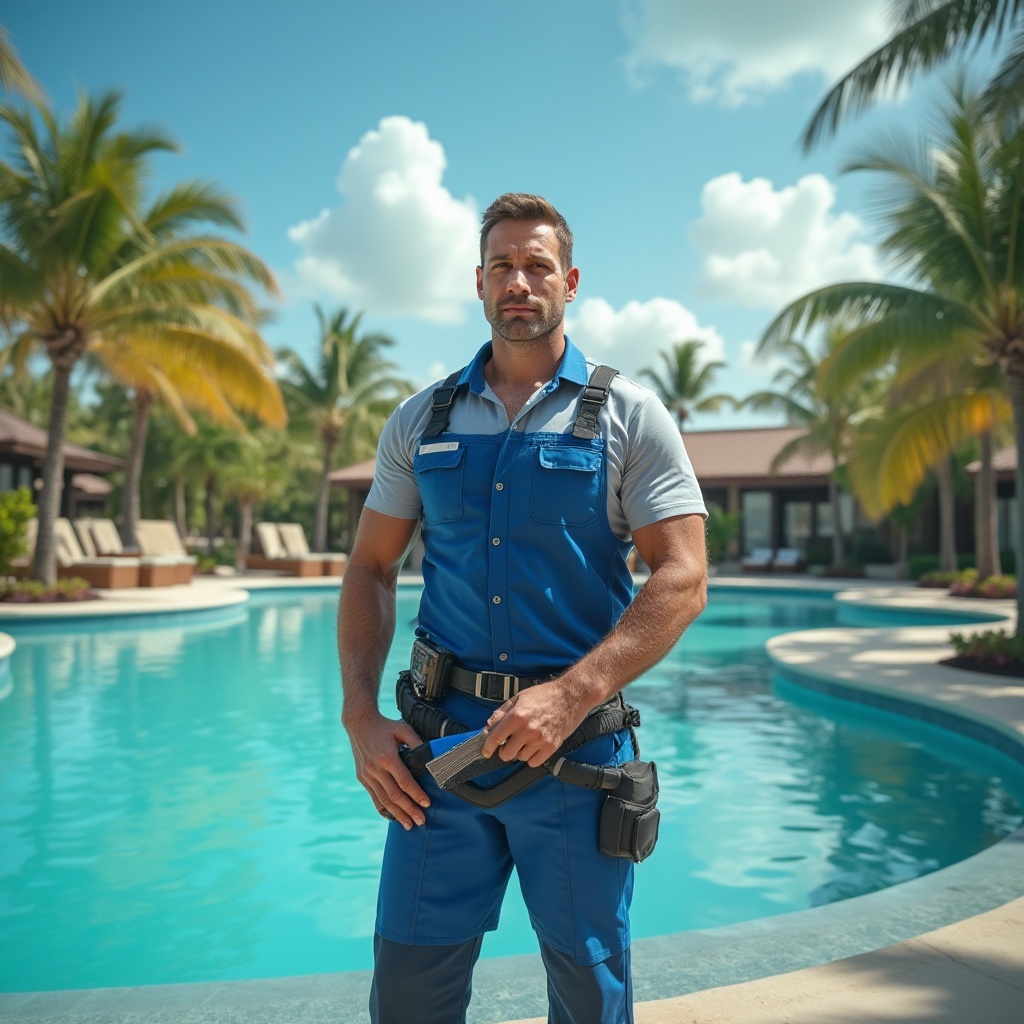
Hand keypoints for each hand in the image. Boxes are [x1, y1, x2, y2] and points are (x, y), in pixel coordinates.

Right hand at [344, 710, 429, 828]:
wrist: (359, 723)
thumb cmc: (384, 726)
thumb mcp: (402, 729)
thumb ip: (416, 742)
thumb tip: (430, 757)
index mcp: (387, 757)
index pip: (404, 781)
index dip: (416, 794)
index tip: (426, 804)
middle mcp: (375, 769)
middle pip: (394, 795)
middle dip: (409, 809)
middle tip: (421, 820)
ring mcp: (367, 775)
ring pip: (383, 800)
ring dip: (397, 814)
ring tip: (409, 824)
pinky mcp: (362, 778)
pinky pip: (374, 797)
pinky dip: (383, 809)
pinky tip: (392, 817)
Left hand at [480, 682, 586, 766]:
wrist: (571, 696)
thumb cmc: (545, 695)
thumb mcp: (519, 697)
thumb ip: (502, 712)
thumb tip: (489, 725)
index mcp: (516, 716)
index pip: (495, 738)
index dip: (487, 747)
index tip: (486, 751)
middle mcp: (527, 730)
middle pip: (506, 753)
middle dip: (504, 750)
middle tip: (509, 743)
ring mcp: (540, 740)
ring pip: (520, 758)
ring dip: (520, 752)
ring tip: (526, 740)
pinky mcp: (552, 746)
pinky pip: (534, 762)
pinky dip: (532, 758)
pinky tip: (534, 747)